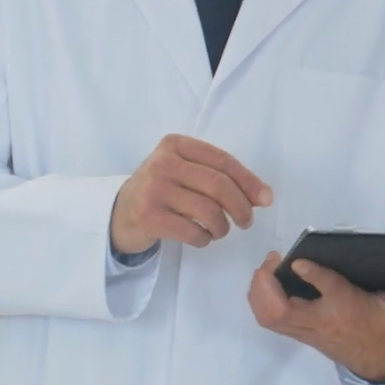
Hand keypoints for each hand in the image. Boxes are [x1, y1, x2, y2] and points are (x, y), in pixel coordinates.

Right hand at [110, 134, 271, 254]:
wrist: (119, 213)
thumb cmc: (161, 190)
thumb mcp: (186, 173)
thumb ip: (220, 177)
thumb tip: (263, 196)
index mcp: (176, 145)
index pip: (223, 161)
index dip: (249, 181)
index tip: (265, 199)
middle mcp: (163, 163)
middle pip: (218, 185)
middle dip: (241, 206)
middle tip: (246, 221)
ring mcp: (154, 189)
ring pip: (208, 210)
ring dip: (223, 226)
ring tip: (220, 230)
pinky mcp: (149, 216)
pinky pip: (192, 230)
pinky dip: (205, 238)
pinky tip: (202, 237)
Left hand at [247, 252, 384, 381]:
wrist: (384, 362)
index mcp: (349, 310)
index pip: (329, 292)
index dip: (313, 275)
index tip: (299, 261)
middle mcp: (323, 322)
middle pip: (281, 311)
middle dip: (268, 284)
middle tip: (273, 259)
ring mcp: (309, 330)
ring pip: (270, 317)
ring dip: (259, 292)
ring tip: (266, 267)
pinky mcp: (302, 333)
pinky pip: (270, 320)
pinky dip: (260, 301)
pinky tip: (266, 283)